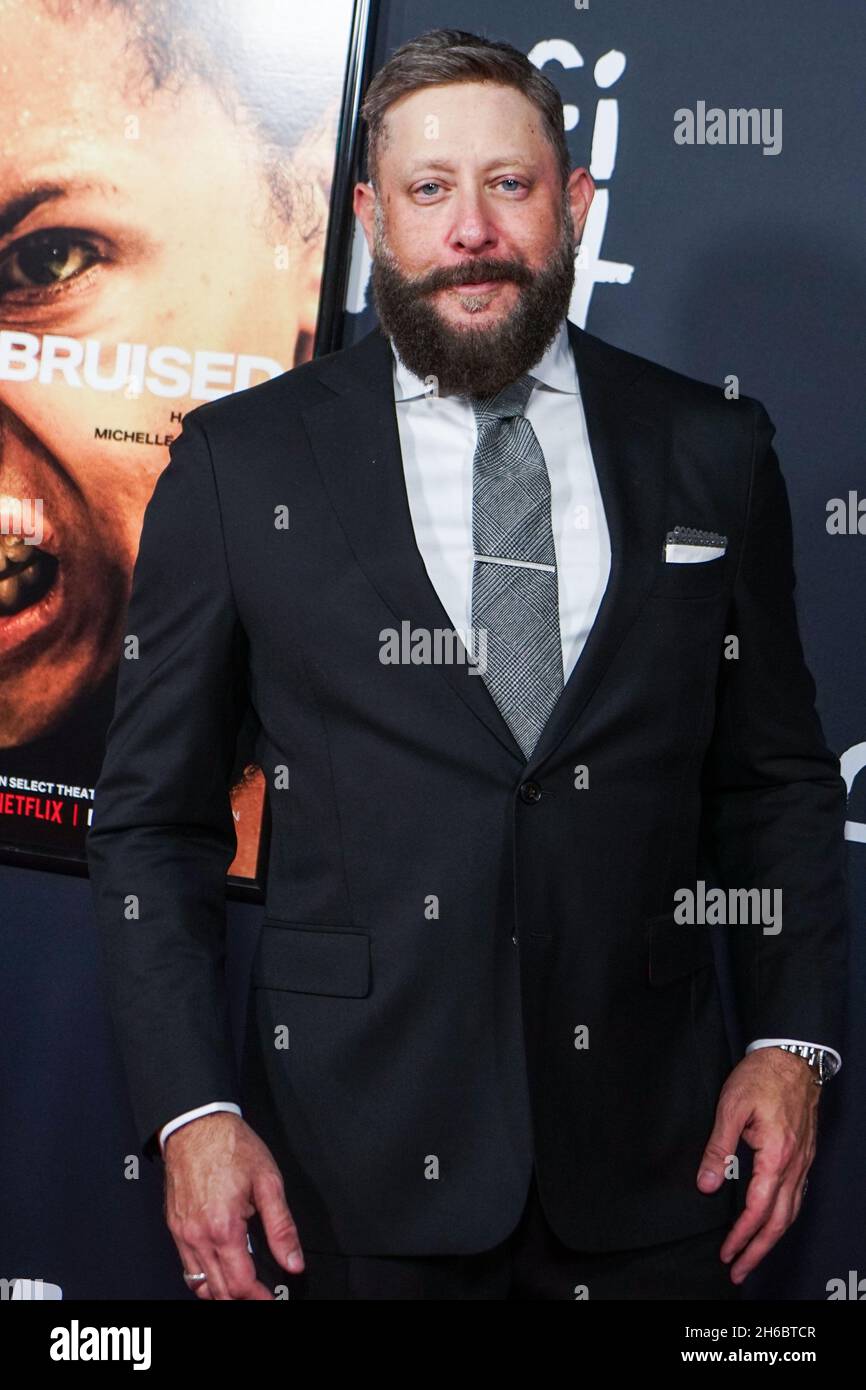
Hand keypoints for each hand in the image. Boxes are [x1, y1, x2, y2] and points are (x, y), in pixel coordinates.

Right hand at [163, 1111, 304, 1299]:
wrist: (197, 1125)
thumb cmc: (230, 1146)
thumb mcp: (268, 1182)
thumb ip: (282, 1227)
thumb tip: (293, 1260)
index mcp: (223, 1227)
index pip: (241, 1283)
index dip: (260, 1297)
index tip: (272, 1298)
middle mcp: (198, 1235)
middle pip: (219, 1290)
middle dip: (242, 1298)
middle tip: (261, 1295)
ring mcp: (183, 1233)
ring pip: (199, 1284)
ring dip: (221, 1293)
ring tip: (243, 1289)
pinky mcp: (175, 1227)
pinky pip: (186, 1268)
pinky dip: (203, 1279)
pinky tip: (219, 1273)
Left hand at [696, 1048, 819, 1284]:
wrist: (792, 1056)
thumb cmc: (761, 1077)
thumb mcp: (730, 1107)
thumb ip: (718, 1147)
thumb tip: (706, 1183)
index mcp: (776, 1155)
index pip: (758, 1209)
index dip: (742, 1235)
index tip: (727, 1252)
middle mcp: (795, 1164)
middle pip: (780, 1221)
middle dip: (758, 1249)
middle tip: (739, 1270)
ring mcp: (803, 1161)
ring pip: (792, 1211)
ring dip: (772, 1237)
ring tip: (753, 1254)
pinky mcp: (803, 1154)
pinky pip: (797, 1196)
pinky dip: (784, 1217)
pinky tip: (773, 1221)